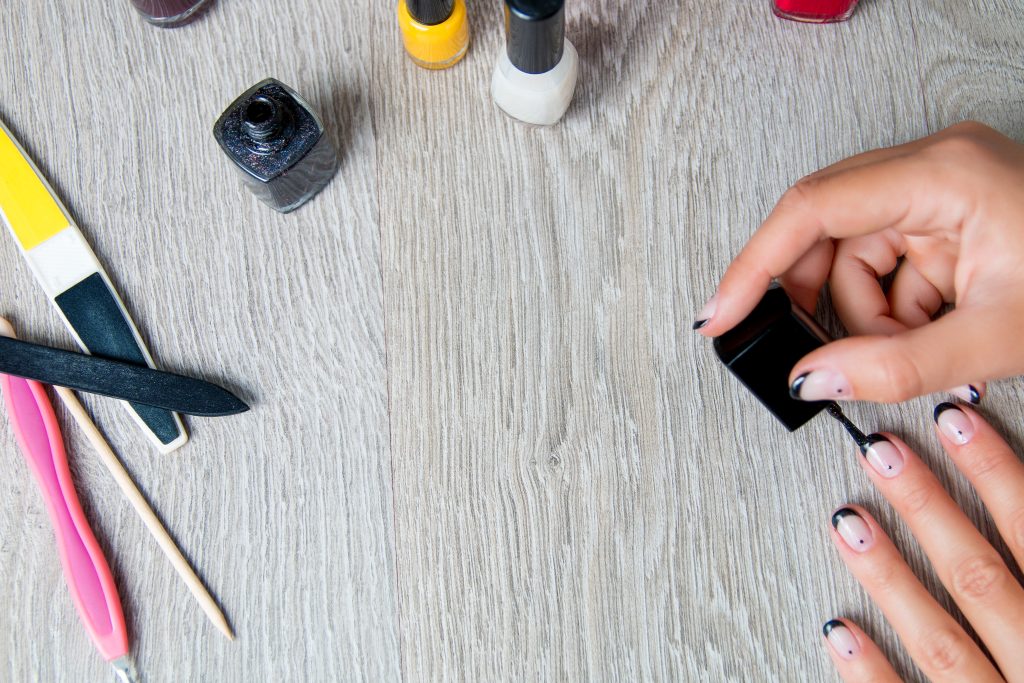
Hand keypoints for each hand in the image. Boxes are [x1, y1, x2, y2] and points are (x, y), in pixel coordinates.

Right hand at [695, 122, 1023, 403]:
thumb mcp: (996, 336)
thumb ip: (894, 365)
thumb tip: (810, 379)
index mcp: (940, 174)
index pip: (812, 208)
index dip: (754, 264)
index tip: (720, 314)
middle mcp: (929, 169)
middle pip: (825, 233)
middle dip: (823, 304)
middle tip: (824, 357)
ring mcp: (935, 190)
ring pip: (853, 259)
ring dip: (870, 318)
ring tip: (923, 347)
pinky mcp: (942, 216)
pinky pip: (885, 266)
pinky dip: (895, 312)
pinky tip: (934, 332)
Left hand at [822, 404, 1023, 681]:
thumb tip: (1015, 503)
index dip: (997, 474)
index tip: (953, 421)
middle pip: (981, 578)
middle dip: (928, 509)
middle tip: (880, 451)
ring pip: (940, 639)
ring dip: (890, 576)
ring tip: (847, 518)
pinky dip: (871, 669)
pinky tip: (837, 628)